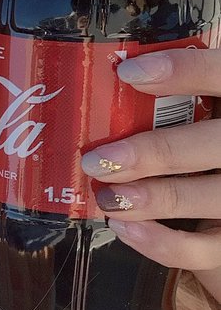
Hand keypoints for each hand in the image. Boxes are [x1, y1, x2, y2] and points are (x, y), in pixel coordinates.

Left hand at [79, 47, 220, 294]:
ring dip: (155, 198)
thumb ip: (189, 79)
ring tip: (108, 196)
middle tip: (100, 159)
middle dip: (156, 152)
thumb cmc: (213, 128)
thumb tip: (120, 60)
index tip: (127, 73)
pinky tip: (125, 227)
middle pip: (216, 145)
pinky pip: (205, 249)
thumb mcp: (213, 98)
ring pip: (211, 197)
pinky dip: (162, 243)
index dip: (182, 71)